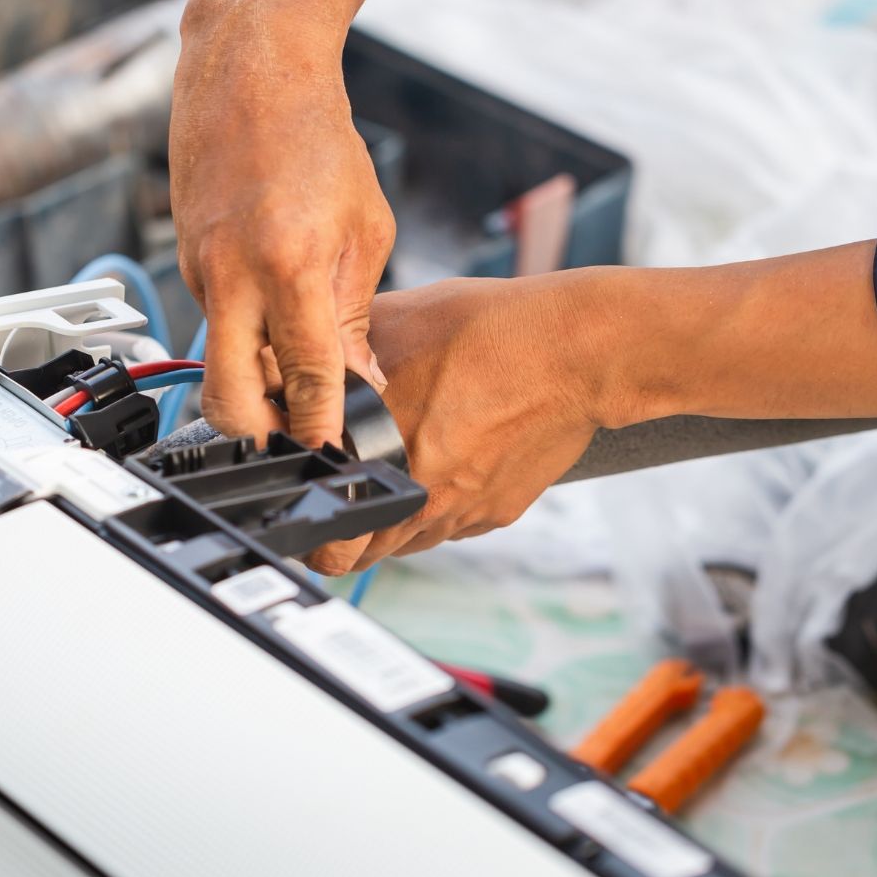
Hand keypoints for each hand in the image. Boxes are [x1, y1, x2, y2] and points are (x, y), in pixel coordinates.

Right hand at [170, 1, 393, 447]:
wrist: (248, 70)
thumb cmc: (315, 137)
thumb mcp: (365, 227)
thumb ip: (355, 312)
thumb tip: (357, 380)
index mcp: (289, 265)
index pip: (305, 376)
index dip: (321, 428)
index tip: (336, 458)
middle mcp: (231, 276)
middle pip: (227, 400)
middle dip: (259, 437)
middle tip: (297, 443)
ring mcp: (198, 271)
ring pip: (219, 362)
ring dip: (254, 382)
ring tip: (299, 378)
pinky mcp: (185, 263)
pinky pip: (215, 322)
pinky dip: (244, 335)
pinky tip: (276, 317)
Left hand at [307, 275, 609, 573]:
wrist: (576, 351)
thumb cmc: (489, 332)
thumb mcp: (394, 323)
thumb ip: (340, 352)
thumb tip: (299, 356)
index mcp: (383, 458)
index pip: (329, 532)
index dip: (312, 524)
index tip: (310, 508)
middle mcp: (422, 499)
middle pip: (363, 553)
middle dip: (345, 535)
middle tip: (341, 501)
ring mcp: (463, 512)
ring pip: (408, 543)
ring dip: (391, 523)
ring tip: (392, 478)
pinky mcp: (497, 512)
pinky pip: (452, 525)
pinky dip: (438, 508)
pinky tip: (442, 465)